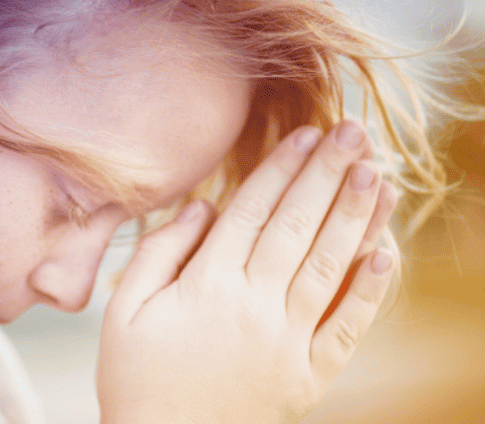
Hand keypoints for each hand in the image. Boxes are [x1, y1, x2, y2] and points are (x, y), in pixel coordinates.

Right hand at [97, 121, 397, 423]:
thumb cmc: (135, 378)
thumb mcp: (124, 311)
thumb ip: (161, 252)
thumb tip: (203, 207)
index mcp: (207, 287)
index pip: (251, 213)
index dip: (281, 169)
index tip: (306, 134)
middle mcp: (253, 308)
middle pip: (296, 228)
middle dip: (327, 175)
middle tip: (353, 132)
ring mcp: (286, 343)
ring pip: (327, 268)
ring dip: (356, 218)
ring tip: (377, 175)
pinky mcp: (307, 378)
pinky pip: (345, 331)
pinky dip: (368, 294)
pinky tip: (384, 255)